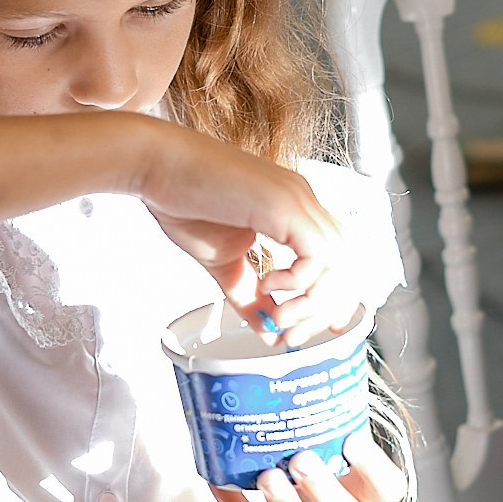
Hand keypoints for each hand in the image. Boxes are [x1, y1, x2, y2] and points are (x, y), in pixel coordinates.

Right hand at [134, 125, 357, 344]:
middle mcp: (304, 202)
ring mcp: (298, 200)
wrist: (156, 165)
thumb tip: (269, 330)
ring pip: (339, 262)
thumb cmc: (183, 201)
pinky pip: (318, 254)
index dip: (333, 299)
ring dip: (312, 302)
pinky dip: (299, 281)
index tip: (309, 327)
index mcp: (295, 211)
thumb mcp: (224, 261)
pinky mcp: (285, 205)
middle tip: (292, 336)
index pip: (337, 259)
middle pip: (346, 264)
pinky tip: (269, 285)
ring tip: (279, 316)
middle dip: (324, 311)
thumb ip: (249, 295)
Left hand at [209, 429, 408, 501]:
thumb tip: (298, 372)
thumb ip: (328, 436)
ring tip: (268, 476)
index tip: (352, 439)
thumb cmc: (327, 497)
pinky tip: (219, 483)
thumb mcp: (339, 471)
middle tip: (301, 458)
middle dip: (323, 487)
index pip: (388, 487)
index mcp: (365, 497)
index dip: (373, 466)